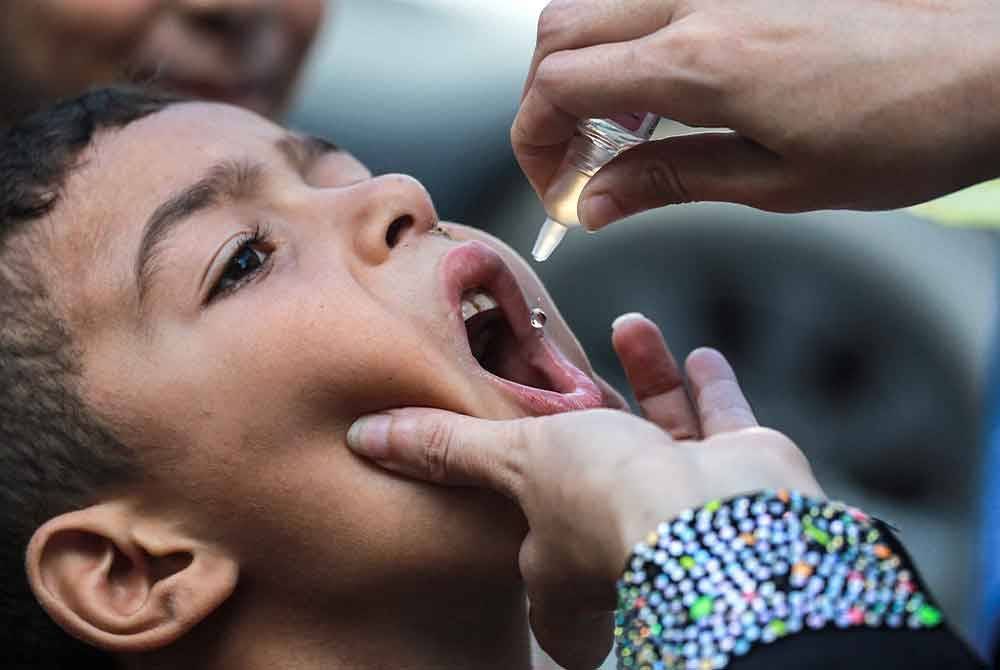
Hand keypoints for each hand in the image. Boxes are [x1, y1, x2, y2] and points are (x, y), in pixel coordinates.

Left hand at [346, 314, 822, 668]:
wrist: (719, 513)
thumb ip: (445, 446)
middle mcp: (622, 537)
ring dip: (645, 378)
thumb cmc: (606, 500)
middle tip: (569, 372)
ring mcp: (681, 505)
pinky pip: (721, 423)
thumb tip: (367, 438)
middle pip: (598, 477)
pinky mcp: (732, 476)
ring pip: (661, 434)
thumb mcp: (511, 458)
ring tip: (630, 325)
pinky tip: (695, 351)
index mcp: (560, 561)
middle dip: (585, 418)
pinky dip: (708, 387)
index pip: (532, 557)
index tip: (513, 473)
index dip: (520, 523)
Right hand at [513, 0, 999, 228]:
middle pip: (560, 32)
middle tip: (573, 161)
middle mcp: (698, 0)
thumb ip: (669, 181)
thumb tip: (596, 202)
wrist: (995, 62)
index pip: (560, 84)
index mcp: (699, 61)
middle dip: (542, 102)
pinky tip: (665, 89)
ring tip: (620, 130)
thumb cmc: (909, 126)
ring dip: (583, 66)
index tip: (554, 186)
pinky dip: (628, 42)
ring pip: (599, 3)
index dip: (533, 140)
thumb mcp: (778, 181)